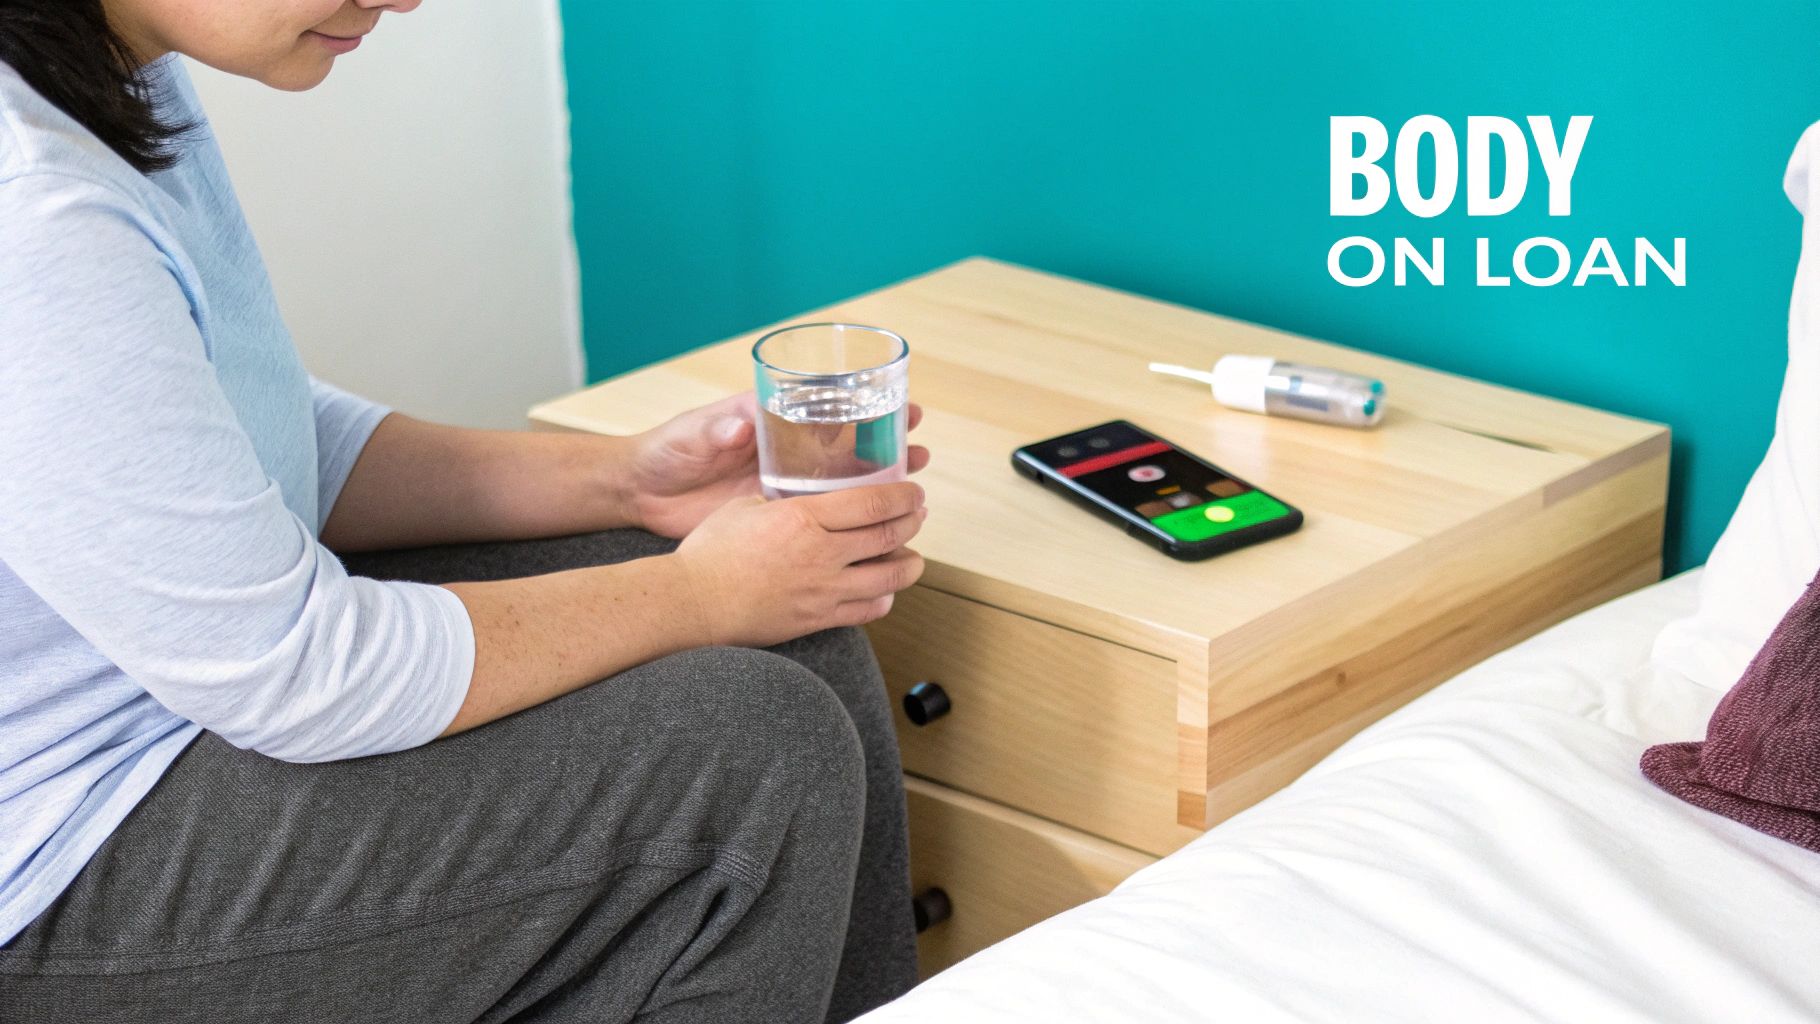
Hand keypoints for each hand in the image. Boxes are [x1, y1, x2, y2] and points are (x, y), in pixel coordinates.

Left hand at [626, 392, 928, 538]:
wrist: (640, 493)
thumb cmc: (666, 451)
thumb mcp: (691, 434)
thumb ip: (717, 428)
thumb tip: (742, 422)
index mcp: (770, 420)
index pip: (828, 407)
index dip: (865, 405)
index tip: (899, 403)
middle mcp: (784, 450)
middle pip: (846, 444)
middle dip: (885, 444)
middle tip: (920, 447)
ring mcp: (782, 484)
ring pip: (840, 483)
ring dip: (876, 484)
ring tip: (913, 487)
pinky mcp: (775, 516)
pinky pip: (819, 518)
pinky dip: (847, 522)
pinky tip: (875, 530)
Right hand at [671, 481, 927, 645]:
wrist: (694, 603)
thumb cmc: (710, 552)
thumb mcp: (745, 507)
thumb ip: (783, 503)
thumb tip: (805, 500)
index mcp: (803, 518)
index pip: (871, 503)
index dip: (902, 496)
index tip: (914, 492)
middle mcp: (821, 554)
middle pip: (887, 537)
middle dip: (911, 523)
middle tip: (918, 516)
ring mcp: (823, 590)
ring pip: (887, 578)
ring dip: (909, 565)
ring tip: (913, 557)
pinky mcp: (817, 619)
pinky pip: (866, 611)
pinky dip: (884, 599)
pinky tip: (885, 591)